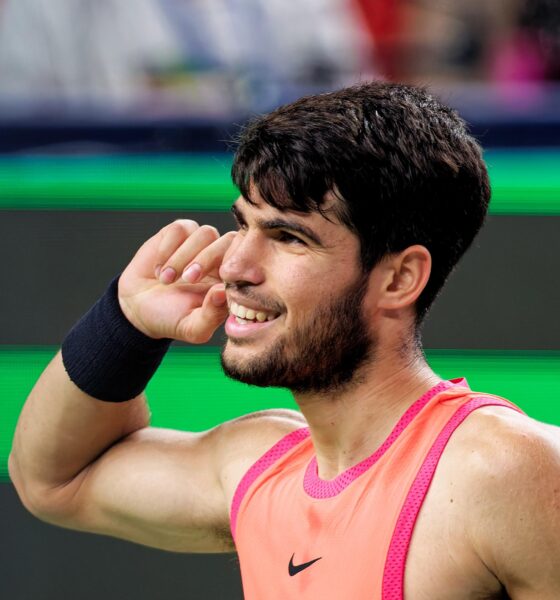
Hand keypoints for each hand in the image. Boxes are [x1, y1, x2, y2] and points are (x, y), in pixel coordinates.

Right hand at [118, 220, 235, 342]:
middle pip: (229, 240)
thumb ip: (211, 315)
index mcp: (229, 280)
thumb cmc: (171, 320)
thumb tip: (223, 292)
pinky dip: (167, 249)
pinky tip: (159, 269)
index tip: (216, 281)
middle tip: (188, 279)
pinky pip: (180, 229)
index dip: (234, 266)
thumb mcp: (192, 328)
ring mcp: (198, 244)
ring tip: (166, 280)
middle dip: (207, 259)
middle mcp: (218, 258)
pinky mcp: (177, 234)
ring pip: (205, 233)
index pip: (246, 260)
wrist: (138, 309)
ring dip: (184, 256)